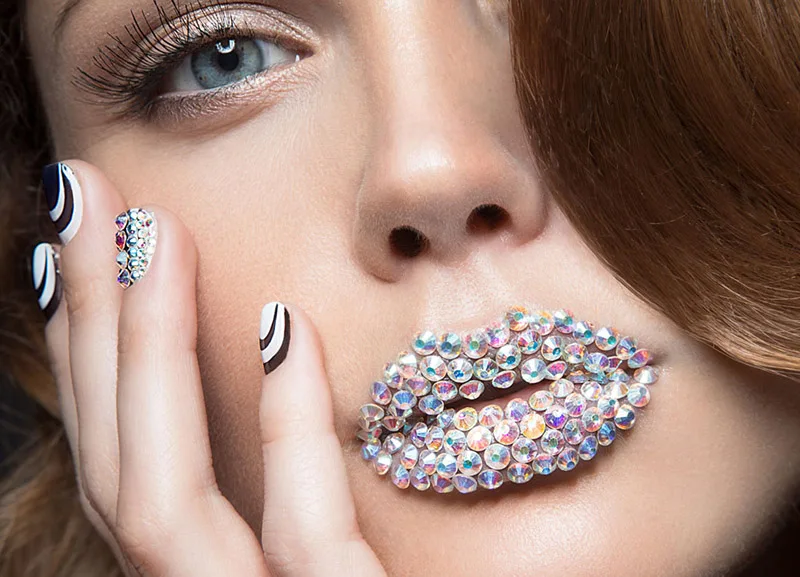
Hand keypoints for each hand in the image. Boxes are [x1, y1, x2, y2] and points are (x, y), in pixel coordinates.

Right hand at [38, 160, 386, 576]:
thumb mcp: (337, 542)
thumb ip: (291, 481)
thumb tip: (270, 342)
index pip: (125, 468)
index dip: (89, 360)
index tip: (83, 252)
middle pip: (118, 468)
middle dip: (92, 327)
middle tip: (84, 203)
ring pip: (161, 507)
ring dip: (149, 357)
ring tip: (155, 237)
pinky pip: (302, 542)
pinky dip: (285, 430)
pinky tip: (281, 328)